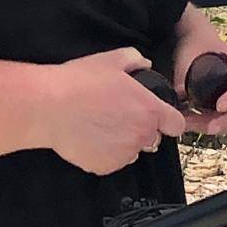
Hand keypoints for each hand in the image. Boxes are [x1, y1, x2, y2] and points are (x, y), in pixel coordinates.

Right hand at [41, 47, 185, 175]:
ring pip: (132, 150)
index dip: (168, 119)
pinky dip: (104, 152)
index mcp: (149, 109)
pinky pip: (112, 161)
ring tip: (100, 123)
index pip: (176, 124)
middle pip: (153, 138)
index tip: (158, 115)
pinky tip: (89, 135)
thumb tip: (144, 64)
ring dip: (123, 141)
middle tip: (117, 113)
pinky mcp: (105, 167)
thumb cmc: (78, 82)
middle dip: (140, 128)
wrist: (49, 106)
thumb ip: (134, 59)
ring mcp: (124, 154)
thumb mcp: (110, 59)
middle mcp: (141, 135)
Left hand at [172, 9, 226, 136]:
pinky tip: (194, 124)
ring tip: (193, 125)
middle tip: (208, 127)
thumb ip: (186, 72)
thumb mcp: (191, 52)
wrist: (197, 45)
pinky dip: (213, 126)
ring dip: (218, 127)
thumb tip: (181, 93)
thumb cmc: (198, 45)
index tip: (220, 106)